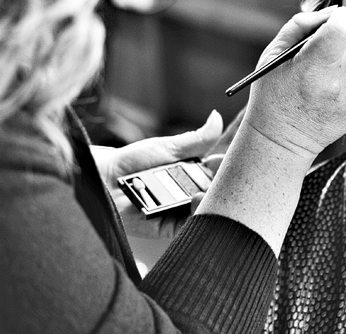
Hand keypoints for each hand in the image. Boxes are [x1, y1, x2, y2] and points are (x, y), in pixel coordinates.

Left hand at [92, 111, 223, 239]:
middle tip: (232, 175)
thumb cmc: (131, 162)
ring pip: (209, 208)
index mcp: (193, 172)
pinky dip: (198, 212)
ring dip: (214, 197)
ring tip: (211, 185)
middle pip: (219, 190)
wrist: (103, 181)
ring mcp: (183, 211)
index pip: (221, 171)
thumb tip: (217, 117)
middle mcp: (190, 192)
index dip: (232, 166)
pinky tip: (196, 199)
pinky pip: (193, 224)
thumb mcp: (169, 147)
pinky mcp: (172, 228)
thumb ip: (198, 138)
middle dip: (227, 183)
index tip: (242, 158)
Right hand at [242, 6, 345, 159]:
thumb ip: (302, 24)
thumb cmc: (273, 94)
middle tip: (343, 30)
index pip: (342, 30)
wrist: (283, 139)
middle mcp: (338, 84)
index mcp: (311, 70)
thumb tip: (335, 11)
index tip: (333, 22)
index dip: (340, 17)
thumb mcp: (274, 55)